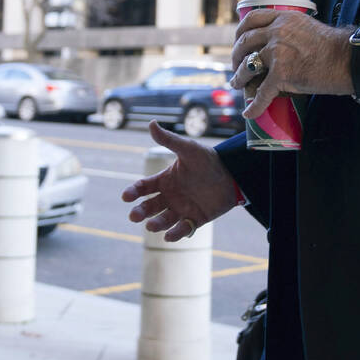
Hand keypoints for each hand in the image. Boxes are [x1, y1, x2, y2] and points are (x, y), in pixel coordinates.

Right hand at [121, 121, 238, 240]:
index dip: (133, 192)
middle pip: (149, 207)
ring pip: (163, 220)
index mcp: (165, 180)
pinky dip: (175, 234)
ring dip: (156, 224)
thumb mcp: (188, 149)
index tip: (126, 196)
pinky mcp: (195, 219)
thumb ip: (169, 140)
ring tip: (151, 226)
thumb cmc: (208, 159)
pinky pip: (183, 229)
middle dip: (140, 212)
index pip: (143, 188)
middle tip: (134, 216)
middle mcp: (170, 196)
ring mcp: (181, 209)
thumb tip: (151, 123)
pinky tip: (169, 236)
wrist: (233, 174)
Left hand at [230, 9, 354, 119]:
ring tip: (238, 84)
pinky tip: (249, 112)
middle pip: (245, 41)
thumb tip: (282, 43)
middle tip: (236, 66)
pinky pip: (262, 93)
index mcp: (284, 18)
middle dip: (236, 55)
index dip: (240, 31)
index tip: (238, 40)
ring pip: (248, 65)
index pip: (252, 19)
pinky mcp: (281, 74)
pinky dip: (254, 105)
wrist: (347, 60)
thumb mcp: (308, 27)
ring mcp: (277, 52)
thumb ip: (292, 31)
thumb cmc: (334, 48)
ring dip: (239, 77)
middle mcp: (277, 32)